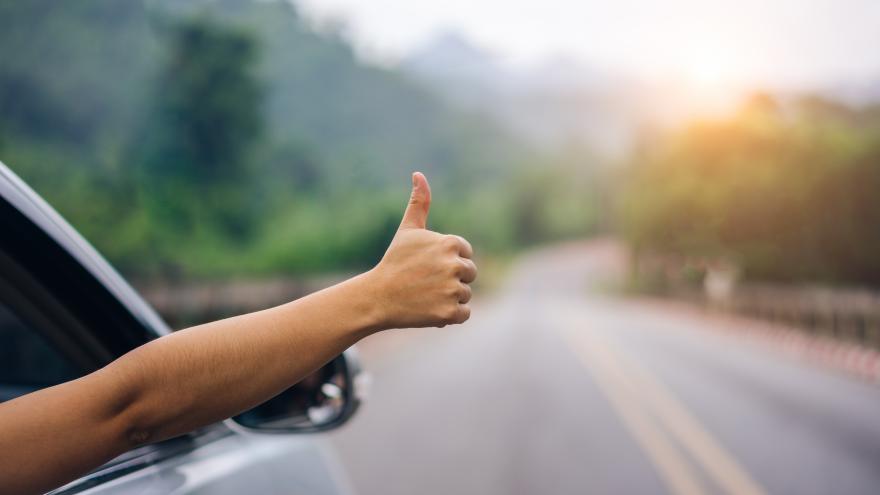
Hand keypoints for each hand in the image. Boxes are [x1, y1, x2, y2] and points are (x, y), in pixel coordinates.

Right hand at [369, 172, 476, 328]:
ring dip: (449, 297)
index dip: (448, 260)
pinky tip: (429, 308)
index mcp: (450, 244)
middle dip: (451, 279)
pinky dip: (449, 315)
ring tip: (425, 294)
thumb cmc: (395, 261)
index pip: (466, 254)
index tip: (428, 264)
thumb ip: (419, 202)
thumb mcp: (408, 230)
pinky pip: (463, 314)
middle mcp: (454, 265)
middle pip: (469, 274)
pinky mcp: (448, 313)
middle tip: (426, 281)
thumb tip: (418, 174)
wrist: (378, 297)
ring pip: (465, 295)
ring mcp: (452, 290)